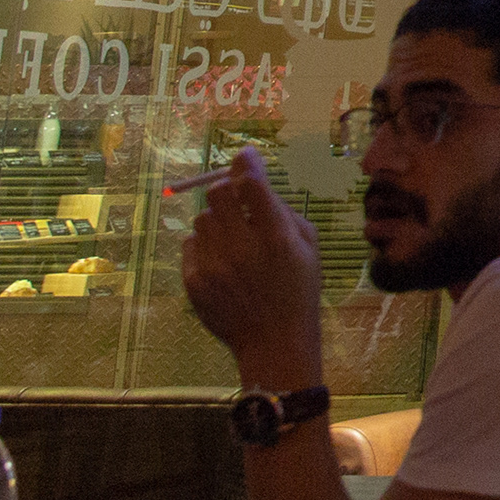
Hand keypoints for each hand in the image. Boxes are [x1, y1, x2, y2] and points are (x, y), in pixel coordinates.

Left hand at [178, 147, 327, 389]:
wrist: (274, 342)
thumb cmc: (298, 291)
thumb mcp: (309, 248)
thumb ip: (284, 212)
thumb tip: (257, 184)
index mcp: (276, 237)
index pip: (251, 184)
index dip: (246, 164)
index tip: (245, 156)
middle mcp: (242, 248)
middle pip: (217, 195)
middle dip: (227, 191)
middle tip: (237, 201)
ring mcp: (214, 266)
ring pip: (202, 218)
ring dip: (217, 221)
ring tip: (232, 239)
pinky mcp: (194, 281)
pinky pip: (191, 244)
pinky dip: (205, 245)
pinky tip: (221, 261)